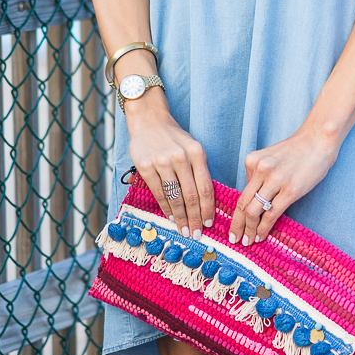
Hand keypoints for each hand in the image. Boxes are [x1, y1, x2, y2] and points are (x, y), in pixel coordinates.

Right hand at [125, 100, 215, 238]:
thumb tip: (206, 202)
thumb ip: (199, 170)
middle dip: (195, 218)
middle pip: (191, 195)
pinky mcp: (146, 166)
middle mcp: (181, 157)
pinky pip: (158, 192)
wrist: (149, 120)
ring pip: (175, 196)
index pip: (205, 187)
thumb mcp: (193, 148)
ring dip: (180, 216)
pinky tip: (170, 217)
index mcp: (197, 153)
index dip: (208, 209)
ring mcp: (162, 161)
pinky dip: (165, 207)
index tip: (208, 224)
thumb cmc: (174, 138)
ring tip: (183, 229)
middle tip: (196, 234)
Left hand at [229, 125, 339, 245]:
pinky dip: (263, 228)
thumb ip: (259, 176)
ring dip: (249, 229)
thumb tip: (253, 200)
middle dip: (237, 225)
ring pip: (253, 211)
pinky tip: (261, 236)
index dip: (236, 213)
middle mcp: (260, 170)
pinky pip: (271, 214)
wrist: (318, 140)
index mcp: (252, 161)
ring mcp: (275, 180)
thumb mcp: (270, 158)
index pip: (241, 193)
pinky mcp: (290, 190)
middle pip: (242, 204)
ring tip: (247, 241)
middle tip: (234, 239)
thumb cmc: (296, 151)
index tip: (234, 226)